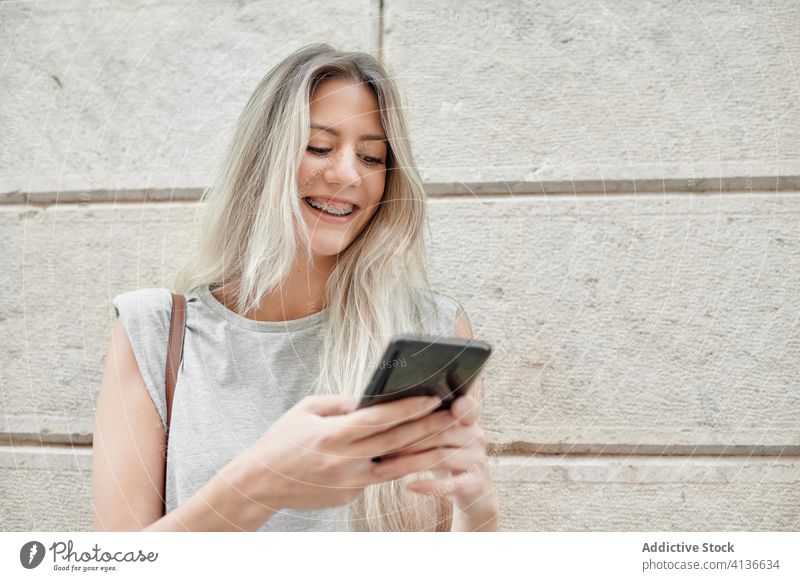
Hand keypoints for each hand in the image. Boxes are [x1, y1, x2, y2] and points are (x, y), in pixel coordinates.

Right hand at [237, 394, 453, 511]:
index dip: (409, 408)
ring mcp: (348, 482)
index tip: (433, 398)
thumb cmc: (282, 440)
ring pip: (397, 468)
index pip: (379, 419)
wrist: (261, 484)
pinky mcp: (349, 497)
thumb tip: (370, 401)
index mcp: (332, 434)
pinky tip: (417, 456)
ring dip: (426, 454)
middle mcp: (343, 460)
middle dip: (429, 428)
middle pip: (396, 442)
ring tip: (450, 442)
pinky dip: (396, 467)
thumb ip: (340, 403)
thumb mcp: (306, 409)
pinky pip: (376, 477)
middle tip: (455, 416)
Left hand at [369, 394, 498, 523]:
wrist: (471, 489)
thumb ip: (426, 418)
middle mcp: (477, 436)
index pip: (466, 405)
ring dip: (408, 463)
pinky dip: (429, 486)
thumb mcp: (441, 434)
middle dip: (406, 440)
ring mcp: (478, 460)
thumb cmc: (446, 454)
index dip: (457, 403)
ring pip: (440, 458)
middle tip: (378, 446)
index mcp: (468, 418)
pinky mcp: (476, 484)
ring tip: (383, 469)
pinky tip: (410, 486)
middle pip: (440, 432)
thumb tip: (385, 408)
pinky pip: (451, 485)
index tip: (437, 400)